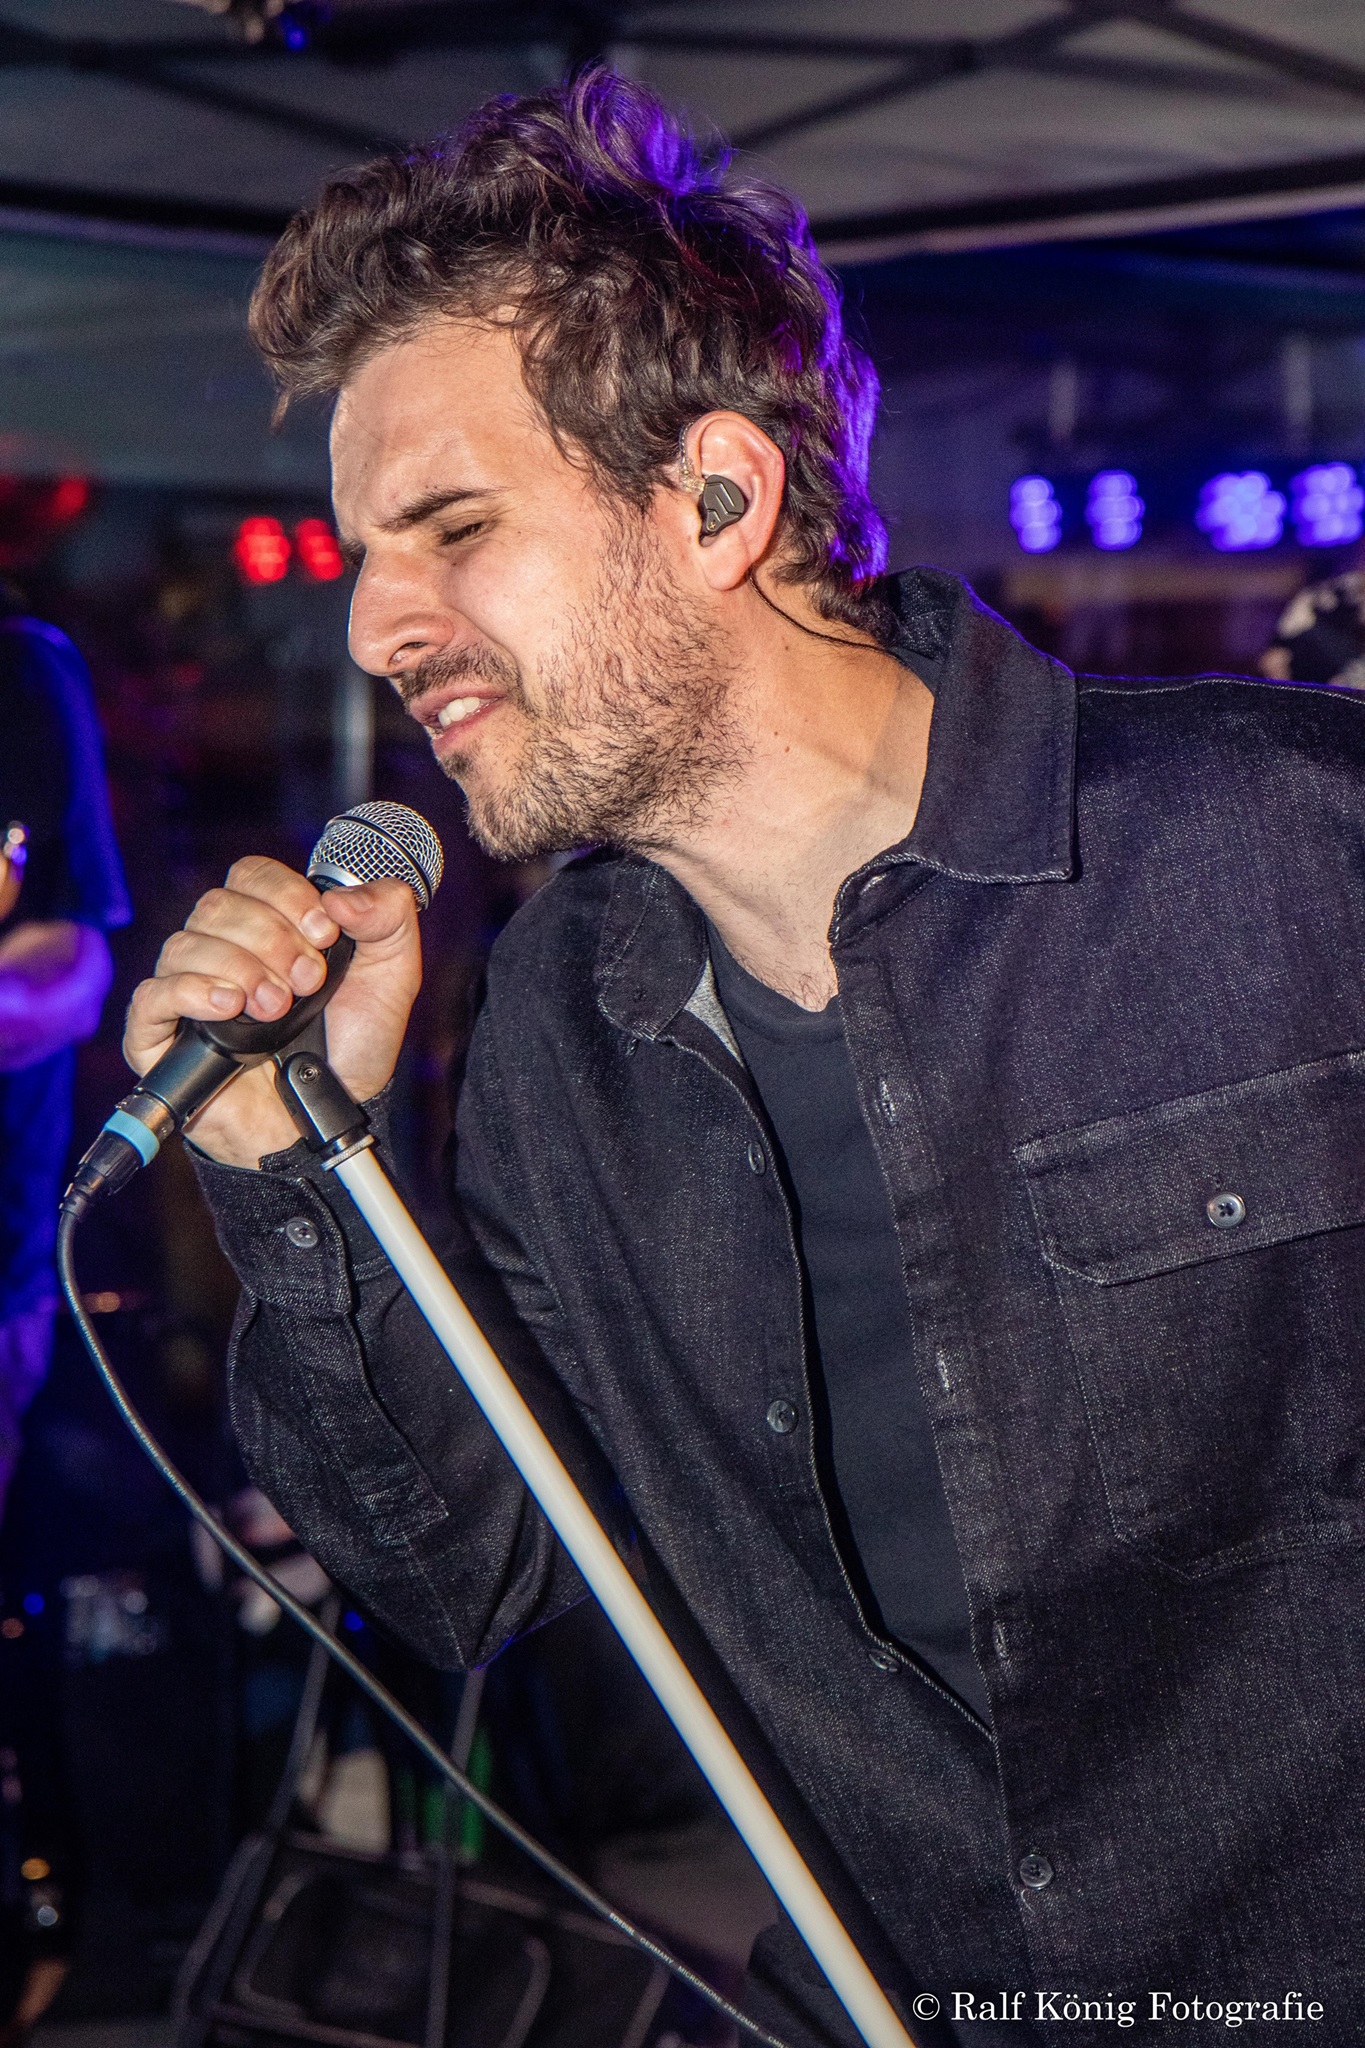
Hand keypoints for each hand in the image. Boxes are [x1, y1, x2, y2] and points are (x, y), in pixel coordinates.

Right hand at [123, 857, 421, 1167]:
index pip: (251, 875)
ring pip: (184, 945)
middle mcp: (222, 949)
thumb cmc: (352, 1045)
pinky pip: (152, 995)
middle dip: (272, 940)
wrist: (331, 1118)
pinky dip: (190, 992)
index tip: (325, 932)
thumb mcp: (391, 976)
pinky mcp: (160, 1036)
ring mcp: (187, 991)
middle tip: (309, 983)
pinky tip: (229, 1006)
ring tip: (277, 1008)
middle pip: (217, 906)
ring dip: (241, 969)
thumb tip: (342, 896)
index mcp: (269, 925)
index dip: (286, 895)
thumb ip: (387, 918)